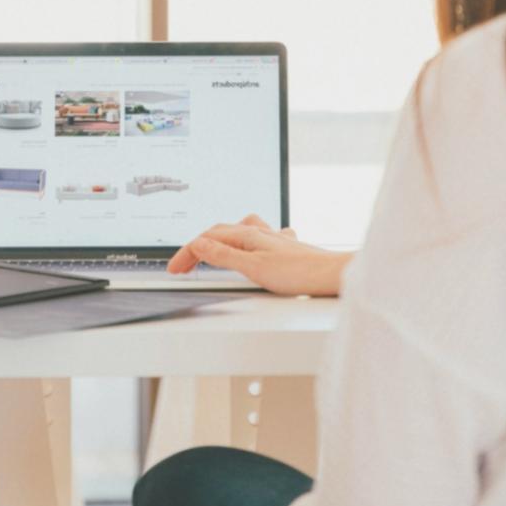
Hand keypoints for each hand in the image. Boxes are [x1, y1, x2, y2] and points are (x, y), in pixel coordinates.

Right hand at [168, 214, 350, 296]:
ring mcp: (272, 239)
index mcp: (248, 234)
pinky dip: (244, 242)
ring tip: (209, 251)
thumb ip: (224, 256)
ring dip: (219, 240)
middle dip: (197, 247)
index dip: (187, 253)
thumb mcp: (253, 267)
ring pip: (238, 231)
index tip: (174, 268)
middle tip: (183, 266)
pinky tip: (251, 247)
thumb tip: (198, 244)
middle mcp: (259, 232)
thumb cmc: (299, 272)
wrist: (331, 274)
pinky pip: (258, 237)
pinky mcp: (283, 248)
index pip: (207, 239)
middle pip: (219, 233)